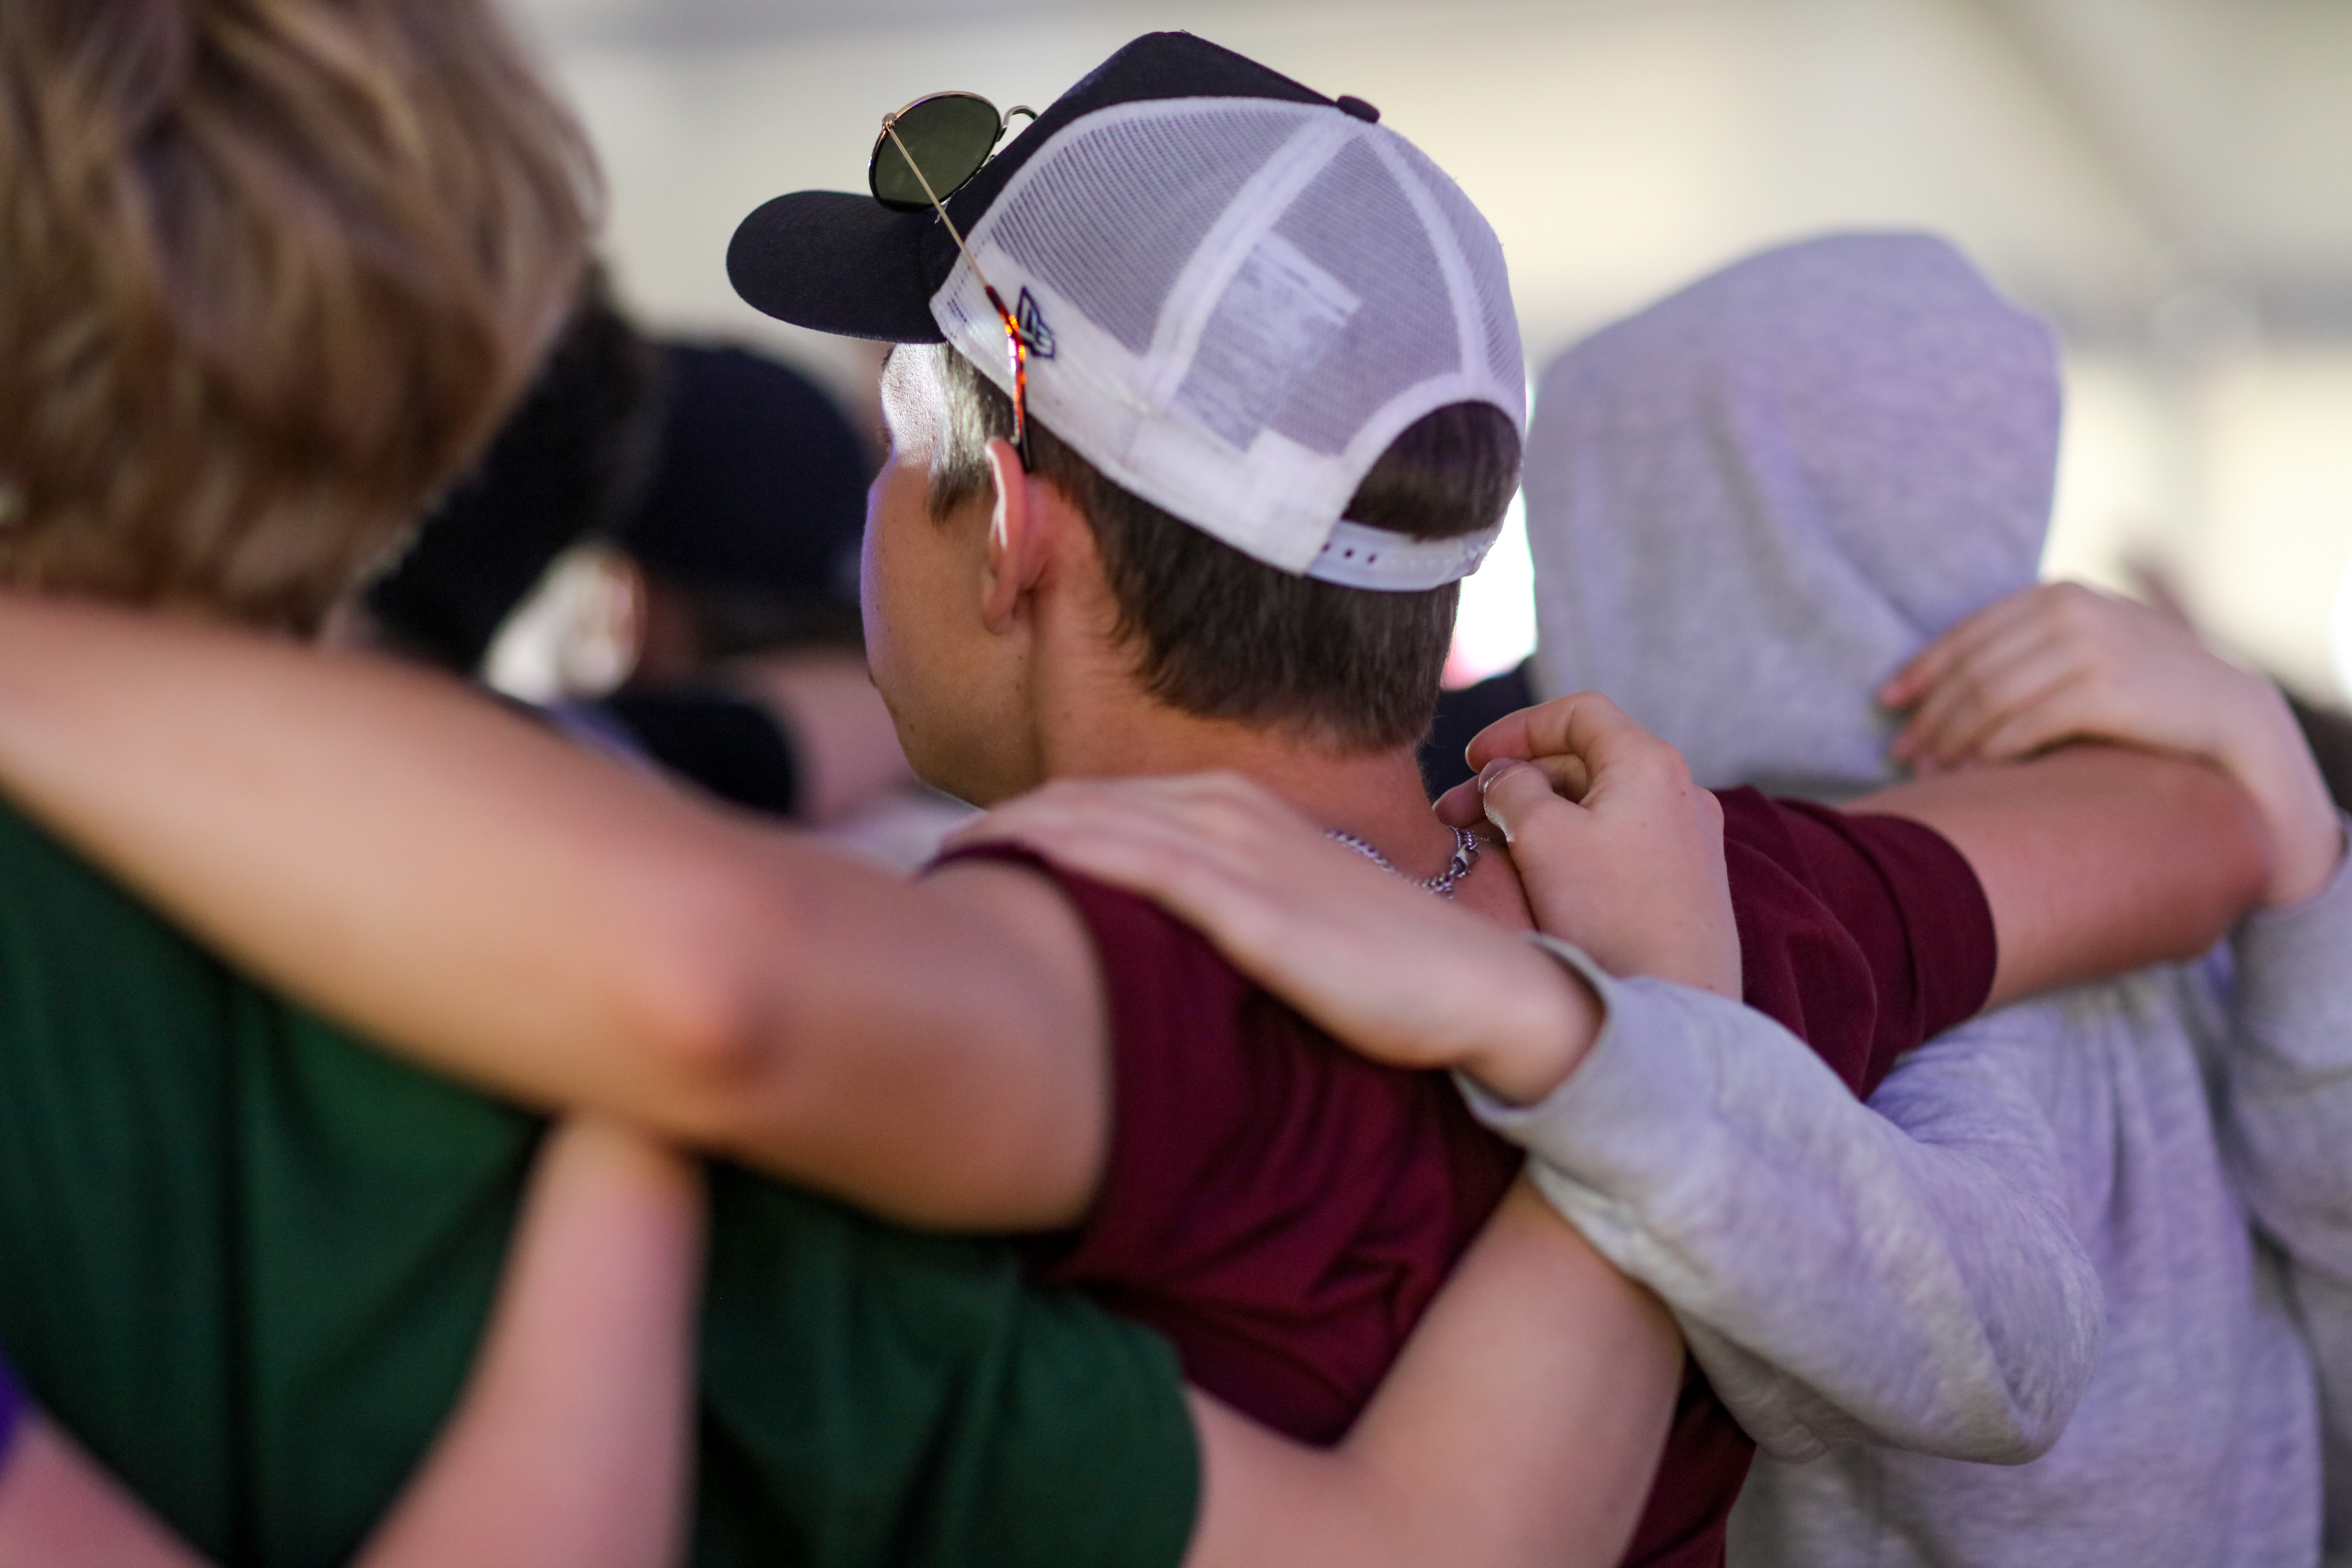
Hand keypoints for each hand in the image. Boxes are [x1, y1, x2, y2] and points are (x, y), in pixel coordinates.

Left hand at [948, 773, 1601, 1104]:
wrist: (1481, 990)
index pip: (1106, 802)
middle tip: (929, 865)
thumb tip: (1155, 931)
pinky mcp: (1253, 908)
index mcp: (1237, 811)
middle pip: (1083, 805)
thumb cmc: (1384, 969)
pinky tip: (1011, 872)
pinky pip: (1137, 869)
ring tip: (944, 870)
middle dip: (1002, 828)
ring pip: (1096, 827)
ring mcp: (1241, 855)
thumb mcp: (1288, 916)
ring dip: (1014, 840)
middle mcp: (1230, 813)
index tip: (966, 853)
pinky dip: (1068, 861)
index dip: (1029, 822)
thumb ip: (1221, 902)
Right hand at [1434, 693, 1740, 998]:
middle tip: (1453, 817)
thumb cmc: (1609, 917)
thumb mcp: (1540, 835)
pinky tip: (1529, 878)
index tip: (1472, 760)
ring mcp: (1686, 841)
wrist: (1676, 1006)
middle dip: (1512, 782)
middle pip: (1581, 763)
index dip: (1516, 727)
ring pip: (1593, 808)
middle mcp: (1680, 793)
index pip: (1577, 713)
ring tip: (1481, 852)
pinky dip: (1566, 847)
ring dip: (1533, 818)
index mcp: (1650, 763)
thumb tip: (1503, 777)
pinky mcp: (1682, 884)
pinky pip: (1614, 844)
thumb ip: (1511, 787)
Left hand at [1882, 582, 2340, 904]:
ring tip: (1928, 771)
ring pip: (1988, 700)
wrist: (2227, 711)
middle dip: (1929, 715)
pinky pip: (2024, 726)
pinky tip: (1970, 774)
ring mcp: (2088, 648)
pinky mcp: (2103, 690)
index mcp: (2058, 595)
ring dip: (1950, 740)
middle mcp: (2069, 611)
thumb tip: (1949, 682)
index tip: (1888, 703)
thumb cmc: (2146, 686)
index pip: (1967, 635)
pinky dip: (1989, 752)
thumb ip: (2030, 648)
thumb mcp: (2085, 647)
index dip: (1921, 671)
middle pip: (1971, 671)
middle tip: (1900, 752)